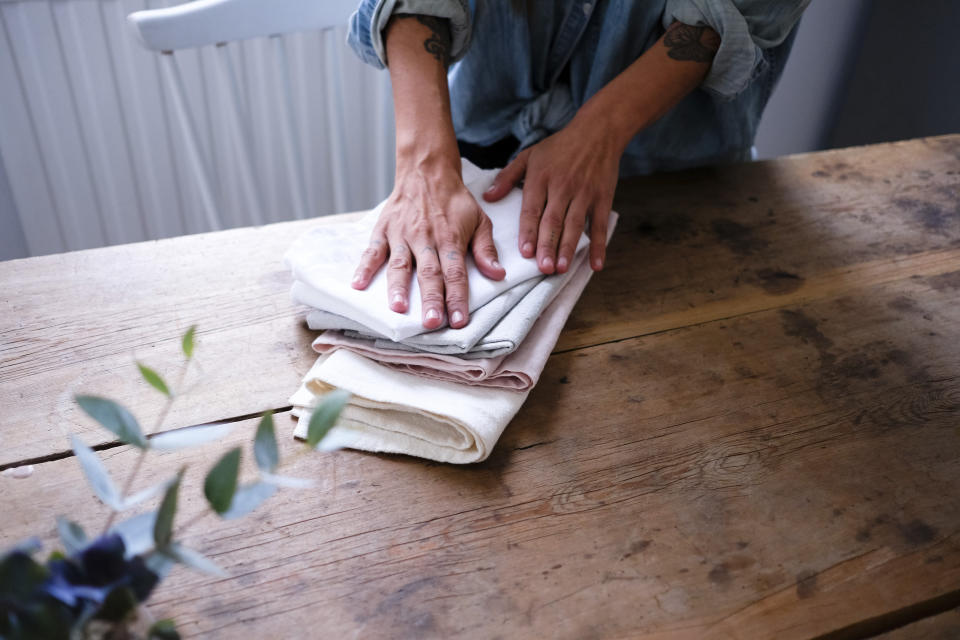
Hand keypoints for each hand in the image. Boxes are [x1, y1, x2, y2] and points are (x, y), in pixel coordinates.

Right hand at [351, 161, 505, 329]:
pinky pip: (372, 251)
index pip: (455, 273)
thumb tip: (498, 274)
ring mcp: (402, 235)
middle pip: (429, 273)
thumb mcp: (479, 220)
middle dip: (431, 299)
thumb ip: (486, 249)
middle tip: (432, 323)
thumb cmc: (455, 201)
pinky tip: (357, 284)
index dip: (457, 298)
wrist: (426, 171)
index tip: (459, 320)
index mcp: (450, 239)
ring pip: (400, 265)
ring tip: (398, 308)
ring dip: (398, 287)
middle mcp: (425, 239)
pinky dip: (364, 267)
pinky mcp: (383, 230)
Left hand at [482, 114, 620, 274]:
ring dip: (568, 248)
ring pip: (575, 224)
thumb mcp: (530, 155)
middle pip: (553, 220)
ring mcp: (585, 193)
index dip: (529, 231)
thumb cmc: (560, 146)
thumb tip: (488, 197)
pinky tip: (595, 264)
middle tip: (543, 268)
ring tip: (561, 268)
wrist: (598, 131)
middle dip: (548, 245)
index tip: (525, 252)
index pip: (532, 209)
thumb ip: (507, 177)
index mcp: (542, 177)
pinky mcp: (603, 197)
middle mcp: (563, 186)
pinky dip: (598, 245)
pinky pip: (599, 224)